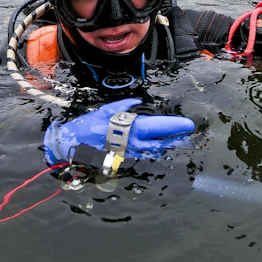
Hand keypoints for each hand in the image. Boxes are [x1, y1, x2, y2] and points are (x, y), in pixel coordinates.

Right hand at [43, 98, 194, 163]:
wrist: (72, 145)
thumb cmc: (87, 126)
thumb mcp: (105, 110)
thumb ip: (123, 106)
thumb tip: (137, 103)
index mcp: (128, 129)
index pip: (157, 127)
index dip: (174, 126)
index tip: (188, 125)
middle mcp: (131, 143)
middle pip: (159, 141)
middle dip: (176, 137)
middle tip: (189, 134)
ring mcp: (128, 153)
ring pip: (153, 150)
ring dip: (168, 145)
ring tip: (180, 141)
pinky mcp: (124, 158)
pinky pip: (143, 155)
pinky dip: (154, 152)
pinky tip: (160, 149)